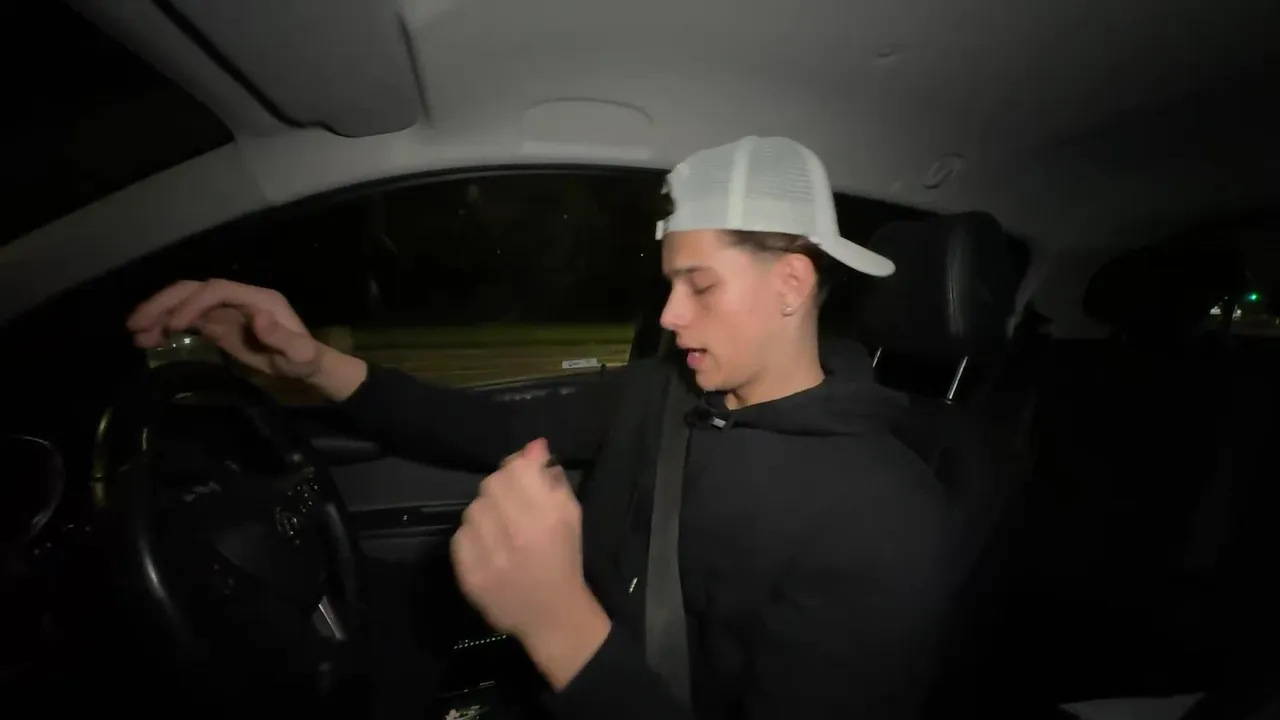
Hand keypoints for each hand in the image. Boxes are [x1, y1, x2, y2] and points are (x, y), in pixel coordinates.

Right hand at [126, 279, 322, 379]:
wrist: (305, 366)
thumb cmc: (303, 360)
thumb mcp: (298, 354)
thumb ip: (281, 338)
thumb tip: (258, 317)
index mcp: (257, 298)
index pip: (217, 290)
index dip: (194, 303)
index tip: (176, 325)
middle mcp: (238, 298)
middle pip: (194, 290)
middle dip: (164, 303)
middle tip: (135, 324)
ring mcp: (226, 309)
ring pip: (185, 303)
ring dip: (159, 315)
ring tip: (135, 334)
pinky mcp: (218, 323)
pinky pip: (187, 320)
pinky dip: (166, 327)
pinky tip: (149, 340)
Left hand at [451, 438, 594, 639]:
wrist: (552, 613)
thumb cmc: (564, 559)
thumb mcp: (570, 514)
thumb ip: (552, 479)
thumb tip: (534, 447)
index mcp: (545, 515)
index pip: (513, 469)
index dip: (517, 468)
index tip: (523, 478)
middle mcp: (514, 531)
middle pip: (490, 486)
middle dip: (501, 490)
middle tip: (512, 507)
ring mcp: (488, 554)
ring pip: (472, 509)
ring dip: (485, 514)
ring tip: (500, 530)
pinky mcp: (469, 573)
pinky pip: (460, 537)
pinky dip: (473, 538)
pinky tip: (489, 549)